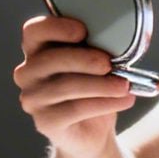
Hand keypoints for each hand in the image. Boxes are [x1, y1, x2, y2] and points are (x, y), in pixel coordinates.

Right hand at [13, 15, 132, 157]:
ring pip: (65, 86)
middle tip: (109, 64)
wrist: (94, 130)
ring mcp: (33, 99)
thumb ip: (102, 46)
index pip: (34, 31)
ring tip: (125, 86)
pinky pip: (75, 109)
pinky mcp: (45, 122)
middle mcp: (28, 73)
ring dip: (101, 84)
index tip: (83, 31)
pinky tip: (125, 100)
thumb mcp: (98, 60)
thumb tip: (129, 39)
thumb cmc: (94, 85)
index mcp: (39, 49)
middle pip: (50, 59)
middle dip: (84, 59)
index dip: (56, 28)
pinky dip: (105, 103)